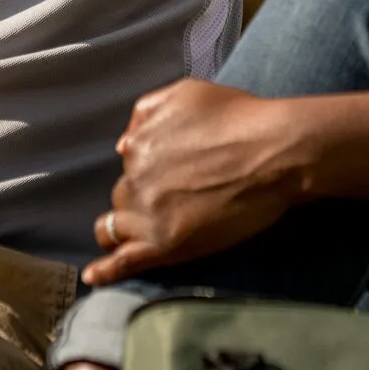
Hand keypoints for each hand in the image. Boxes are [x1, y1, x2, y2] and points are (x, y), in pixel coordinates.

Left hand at [83, 79, 305, 285]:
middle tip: (179, 200)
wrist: (274, 151)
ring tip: (148, 234)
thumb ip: (145, 112)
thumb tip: (121, 144)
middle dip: (142, 199)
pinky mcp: (165, 245)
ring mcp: (148, 215)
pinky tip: (94, 276)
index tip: (175, 176)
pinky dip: (105, 271)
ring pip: (117, 227)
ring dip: (129, 228)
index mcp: (137, 144)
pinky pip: (123, 262)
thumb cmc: (239, 118)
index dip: (151, 172)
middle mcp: (135, 179)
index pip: (130, 166)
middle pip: (124, 196)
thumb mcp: (185, 92)